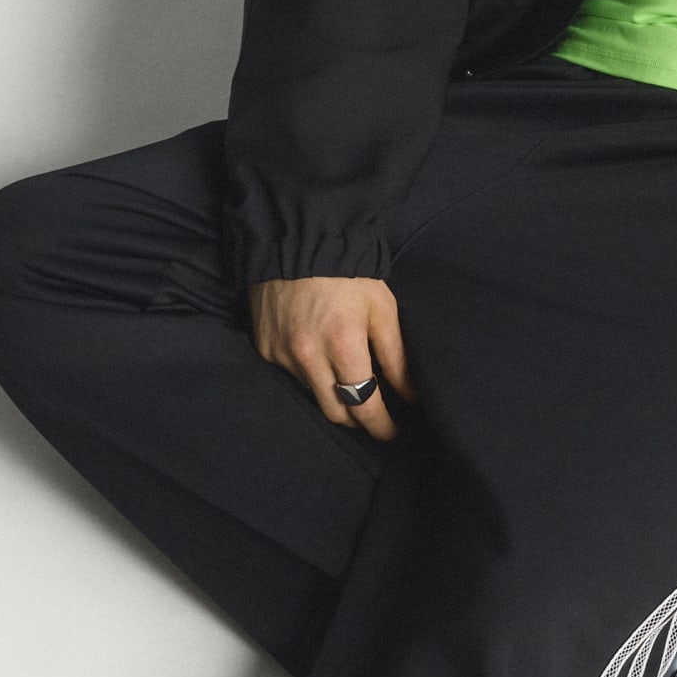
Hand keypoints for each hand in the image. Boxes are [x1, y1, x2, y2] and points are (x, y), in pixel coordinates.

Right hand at [247, 275, 414, 440]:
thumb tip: (412, 395)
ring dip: (333, 397)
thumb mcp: (382, 309)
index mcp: (343, 346)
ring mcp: (281, 355)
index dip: (380, 426)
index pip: (363, 405)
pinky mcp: (264, 348)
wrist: (297, 243)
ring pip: (312, 395)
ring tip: (349, 386)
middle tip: (374, 418)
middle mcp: (308, 357)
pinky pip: (291, 376)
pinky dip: (309, 376)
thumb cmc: (349, 275)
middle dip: (357, 421)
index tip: (391, 433)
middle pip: (335, 412)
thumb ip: (396, 356)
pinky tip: (321, 361)